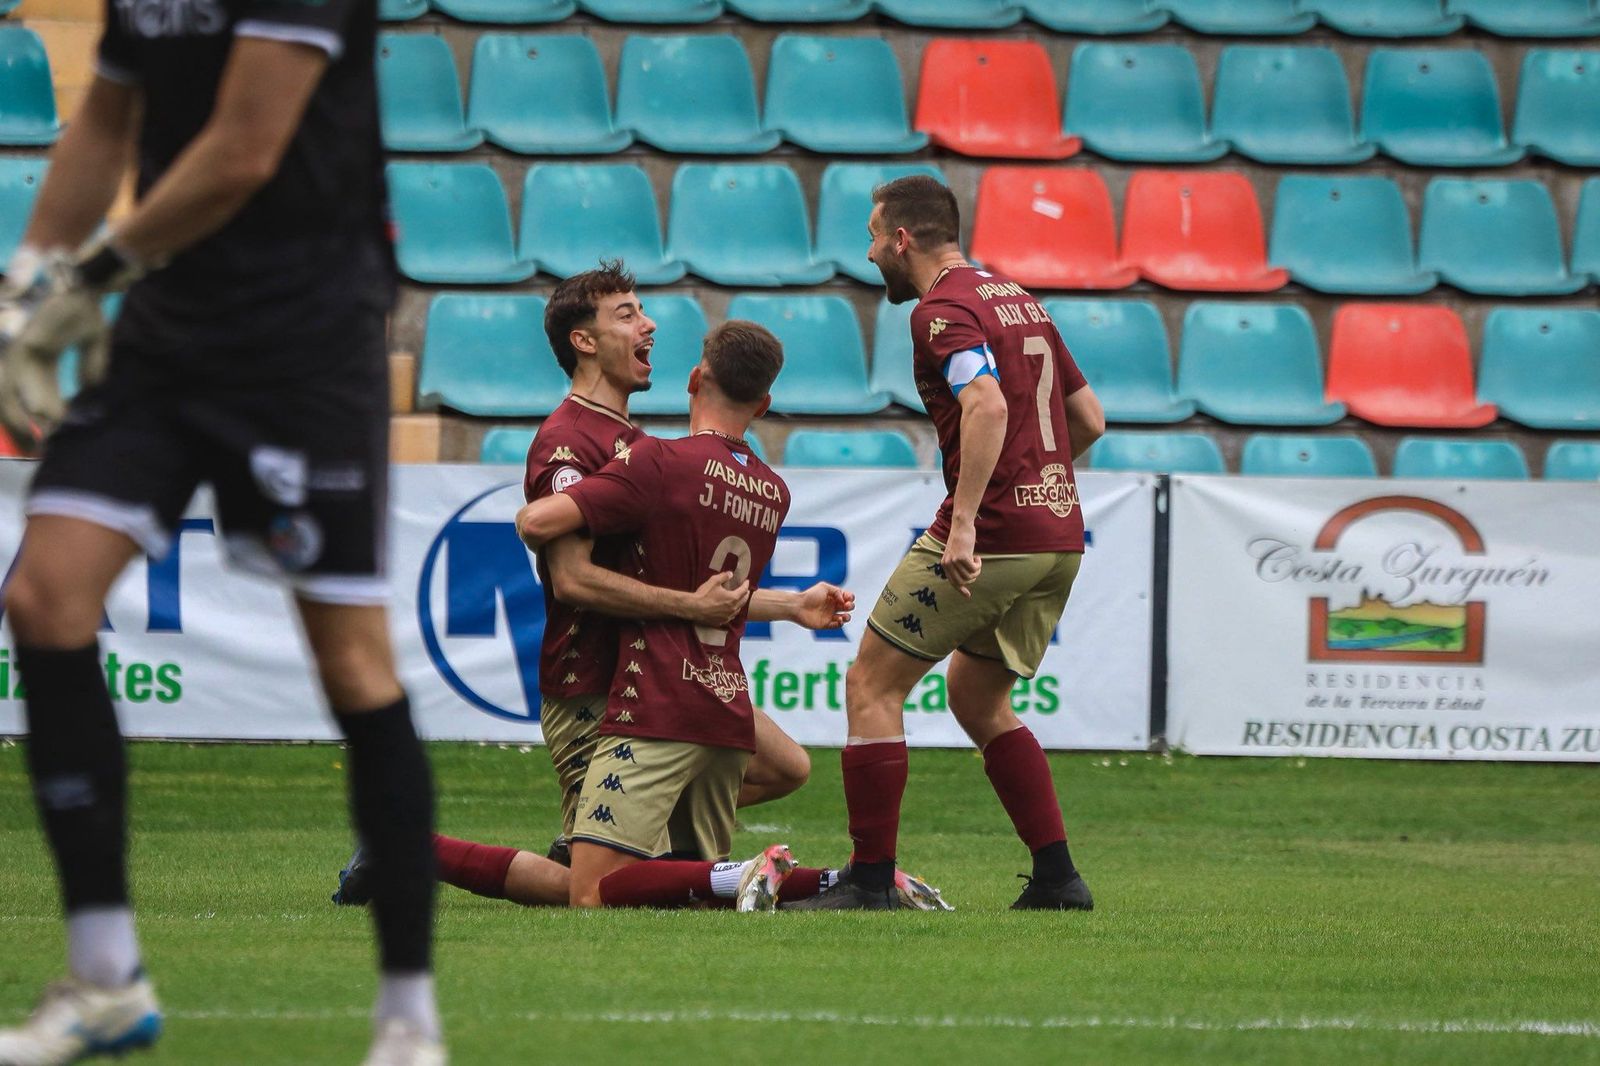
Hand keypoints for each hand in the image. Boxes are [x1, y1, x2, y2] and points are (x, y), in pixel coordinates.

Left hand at [0, 239, 133, 451]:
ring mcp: (20, 351)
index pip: (36, 395)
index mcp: (40, 357)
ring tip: (36, 439)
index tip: (52, 439)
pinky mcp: (24, 346)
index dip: (42, 418)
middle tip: (37, 449)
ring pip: (9, 393)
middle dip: (22, 426)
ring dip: (20, 420)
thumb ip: (91, 367)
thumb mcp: (94, 341)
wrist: (82, 280)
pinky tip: (42, 419)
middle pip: (12, 398)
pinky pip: (19, 381)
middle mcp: (24, 357)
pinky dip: (28, 402)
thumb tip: (91, 392)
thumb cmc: (86, 306)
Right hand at [684, 570, 748, 627]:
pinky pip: (731, 617)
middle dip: (745, 594)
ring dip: (740, 604)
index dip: (746, 585)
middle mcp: (732, 608)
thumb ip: (724, 576)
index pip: (743, 590)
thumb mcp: (714, 581)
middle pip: (743, 601)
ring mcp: (727, 616)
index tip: (747, 581)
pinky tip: (730, 610)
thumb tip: (731, 574)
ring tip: (739, 600)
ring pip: (738, 610)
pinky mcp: (721, 621)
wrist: (694, 608)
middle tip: (745, 590)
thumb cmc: (704, 594)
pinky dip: (733, 612)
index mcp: (733, 598)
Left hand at [792, 581, 854, 630]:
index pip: (847, 597)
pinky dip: (840, 624)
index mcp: (833, 596)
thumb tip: (843, 600)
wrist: (798, 607)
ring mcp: (829, 615)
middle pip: (848, 607)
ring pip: (844, 618)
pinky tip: (838, 620)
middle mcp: (832, 606)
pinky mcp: (826, 624)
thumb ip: (836, 591)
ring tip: (843, 616)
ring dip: (847, 617)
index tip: (848, 598)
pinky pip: (837, 626)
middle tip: (846, 606)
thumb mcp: (824, 587)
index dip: (850, 598)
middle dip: (850, 606)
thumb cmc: (810, 595)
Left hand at [940, 519, 980, 597]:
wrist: (961, 526)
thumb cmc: (961, 540)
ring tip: (976, 560)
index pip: (952, 582)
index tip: (968, 596)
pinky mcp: (962, 557)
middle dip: (972, 577)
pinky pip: (974, 568)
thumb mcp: (957, 554)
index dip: (961, 589)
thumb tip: (965, 581)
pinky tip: (977, 556)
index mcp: (944, 564)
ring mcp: (954, 561)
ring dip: (976, 570)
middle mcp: (947, 564)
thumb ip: (958, 565)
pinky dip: (978, 565)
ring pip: (970, 575)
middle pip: (963, 581)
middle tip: (976, 568)